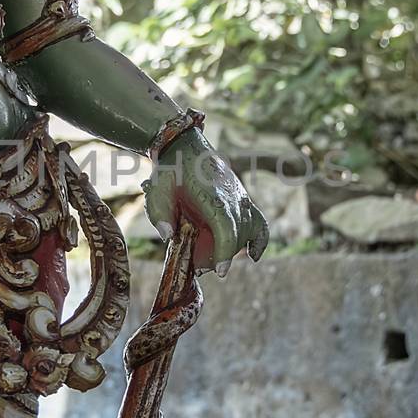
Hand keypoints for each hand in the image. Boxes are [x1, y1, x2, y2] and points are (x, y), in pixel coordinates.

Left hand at [142, 128, 269, 273]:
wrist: (186, 146)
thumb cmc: (170, 170)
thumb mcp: (157, 190)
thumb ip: (159, 213)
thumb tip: (168, 237)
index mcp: (213, 195)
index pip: (227, 228)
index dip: (226, 251)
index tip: (220, 271)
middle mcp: (233, 196)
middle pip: (237, 235)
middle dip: (220, 254)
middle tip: (198, 264)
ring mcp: (242, 197)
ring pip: (249, 231)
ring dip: (234, 248)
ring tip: (212, 255)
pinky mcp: (244, 198)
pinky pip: (260, 222)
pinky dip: (259, 240)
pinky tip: (252, 256)